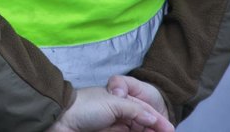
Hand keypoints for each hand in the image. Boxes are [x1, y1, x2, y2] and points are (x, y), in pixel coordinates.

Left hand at [48, 86, 172, 131]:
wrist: (59, 118)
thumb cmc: (85, 107)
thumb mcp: (113, 103)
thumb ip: (135, 110)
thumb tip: (153, 118)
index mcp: (118, 101)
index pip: (144, 110)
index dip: (158, 120)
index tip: (171, 130)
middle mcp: (116, 114)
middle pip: (141, 124)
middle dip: (154, 128)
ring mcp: (111, 127)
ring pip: (134, 131)